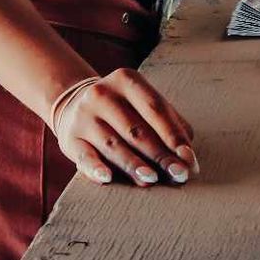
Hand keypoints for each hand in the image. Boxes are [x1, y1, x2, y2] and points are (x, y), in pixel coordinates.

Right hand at [49, 68, 197, 187]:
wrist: (75, 105)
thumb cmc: (124, 111)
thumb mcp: (144, 105)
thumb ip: (170, 125)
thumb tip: (188, 158)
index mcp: (126, 80)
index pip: (154, 108)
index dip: (173, 135)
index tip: (189, 158)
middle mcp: (103, 94)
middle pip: (136, 129)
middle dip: (160, 155)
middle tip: (178, 175)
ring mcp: (84, 116)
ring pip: (113, 145)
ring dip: (134, 164)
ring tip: (151, 179)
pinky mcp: (70, 138)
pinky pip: (84, 156)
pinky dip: (95, 168)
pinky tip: (107, 178)